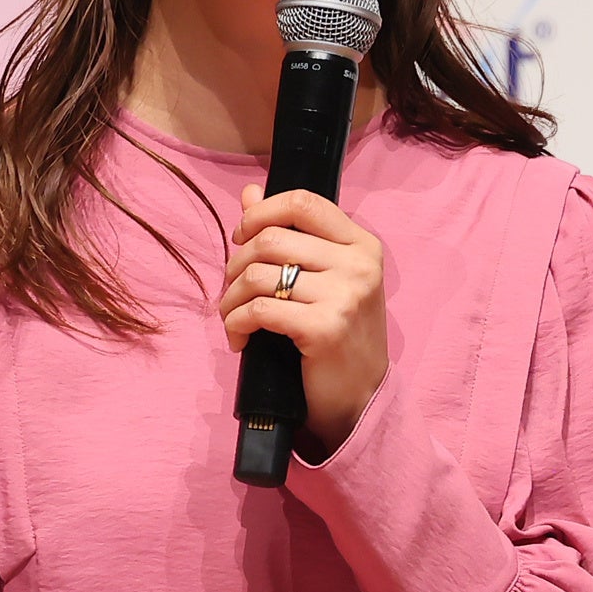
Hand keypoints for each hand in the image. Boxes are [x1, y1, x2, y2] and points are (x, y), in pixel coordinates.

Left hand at [219, 183, 387, 459]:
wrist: (361, 397)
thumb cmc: (340, 335)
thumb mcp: (324, 279)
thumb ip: (290, 235)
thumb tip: (249, 194)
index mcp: (362, 244)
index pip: (303, 202)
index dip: (261, 213)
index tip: (241, 237)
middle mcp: (359, 264)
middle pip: (270, 239)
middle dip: (235, 264)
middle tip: (231, 290)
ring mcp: (345, 296)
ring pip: (258, 275)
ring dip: (230, 298)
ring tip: (231, 317)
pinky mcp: (325, 328)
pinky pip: (259, 311)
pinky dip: (236, 324)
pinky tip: (239, 339)